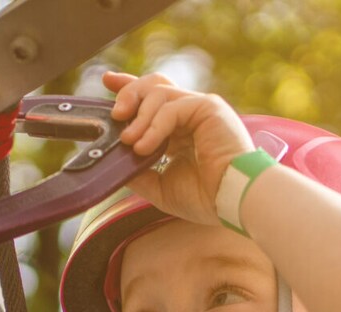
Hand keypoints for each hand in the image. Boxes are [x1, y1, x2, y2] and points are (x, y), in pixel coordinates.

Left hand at [104, 71, 256, 226]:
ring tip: (130, 143)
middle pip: (153, 85)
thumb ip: (137, 172)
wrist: (232, 201)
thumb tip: (113, 163)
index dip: (129, 87)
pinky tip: (145, 146)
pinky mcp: (208, 108)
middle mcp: (190, 114)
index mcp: (180, 129)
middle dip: (129, 93)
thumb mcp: (160, 186)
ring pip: (158, 93)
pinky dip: (154, 126)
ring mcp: (200, 108)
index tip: (108, 81)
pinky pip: (171, 107)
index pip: (152, 98)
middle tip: (117, 115)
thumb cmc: (205, 198)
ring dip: (139, 118)